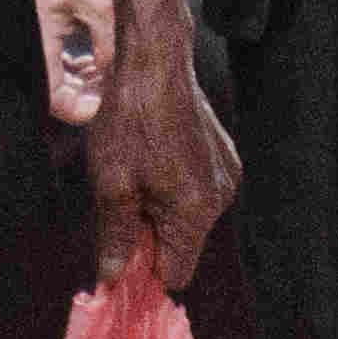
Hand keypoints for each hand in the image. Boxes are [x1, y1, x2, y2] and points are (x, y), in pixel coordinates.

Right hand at [29, 0, 114, 125]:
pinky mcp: (44, 32)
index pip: (53, 96)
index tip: (103, 108)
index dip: (78, 110)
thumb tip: (114, 79)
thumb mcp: (101, 5)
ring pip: (58, 79)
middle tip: (113, 94)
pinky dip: (78, 69)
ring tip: (110, 78)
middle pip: (55, 92)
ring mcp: (39, 39)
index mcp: (42, 39)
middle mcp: (36, 43)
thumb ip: (108, 45)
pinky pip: (57, 63)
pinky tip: (97, 65)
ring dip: (84, 84)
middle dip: (86, 97)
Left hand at [76, 0, 231, 290]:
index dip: (143, 272)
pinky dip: (172, 185)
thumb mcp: (111, 184)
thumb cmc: (129, 119)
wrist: (154, 60)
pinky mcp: (223, 155)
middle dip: (149, 235)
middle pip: (181, 245)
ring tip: (134, 171)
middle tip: (119, 201)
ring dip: (158, 208)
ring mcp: (226, 174)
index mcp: (196, 211)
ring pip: (187, 216)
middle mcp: (220, 197)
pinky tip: (152, 157)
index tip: (118, 258)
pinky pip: (196, 189)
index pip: (175, 274)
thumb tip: (112, 278)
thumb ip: (116, 237)